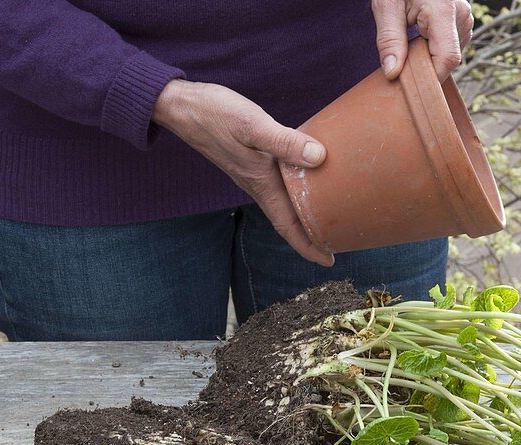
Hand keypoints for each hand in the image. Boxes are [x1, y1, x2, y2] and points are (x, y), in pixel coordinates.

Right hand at [152, 79, 333, 265]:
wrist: (181, 106)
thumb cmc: (215, 114)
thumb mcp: (252, 125)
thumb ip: (285, 142)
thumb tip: (318, 157)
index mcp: (261, 184)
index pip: (287, 226)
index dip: (308, 246)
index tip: (329, 261)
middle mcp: (258, 185)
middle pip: (288, 220)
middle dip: (311, 236)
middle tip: (339, 242)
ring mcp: (252, 174)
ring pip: (283, 204)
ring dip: (303, 216)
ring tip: (327, 219)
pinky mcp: (250, 160)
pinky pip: (278, 184)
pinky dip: (294, 191)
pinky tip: (306, 180)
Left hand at [372, 0, 474, 81]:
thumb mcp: (387, 6)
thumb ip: (389, 39)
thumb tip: (392, 73)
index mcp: (444, 10)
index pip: (447, 59)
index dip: (430, 77)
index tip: (410, 83)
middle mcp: (461, 16)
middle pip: (448, 59)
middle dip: (426, 65)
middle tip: (402, 56)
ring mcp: (466, 19)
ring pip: (450, 55)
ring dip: (430, 56)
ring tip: (413, 38)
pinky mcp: (464, 23)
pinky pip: (451, 47)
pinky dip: (435, 49)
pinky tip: (422, 36)